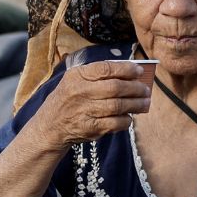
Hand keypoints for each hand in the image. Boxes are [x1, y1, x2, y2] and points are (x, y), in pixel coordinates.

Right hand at [30, 61, 151, 152]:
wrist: (50, 126)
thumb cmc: (68, 98)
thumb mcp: (73, 79)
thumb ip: (95, 73)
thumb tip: (127, 70)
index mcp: (77, 76)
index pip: (106, 68)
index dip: (126, 69)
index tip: (139, 71)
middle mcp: (81, 92)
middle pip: (115, 88)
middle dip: (135, 88)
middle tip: (146, 89)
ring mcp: (86, 111)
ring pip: (118, 106)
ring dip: (136, 104)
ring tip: (145, 102)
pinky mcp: (91, 128)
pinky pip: (115, 123)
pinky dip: (126, 120)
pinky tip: (130, 117)